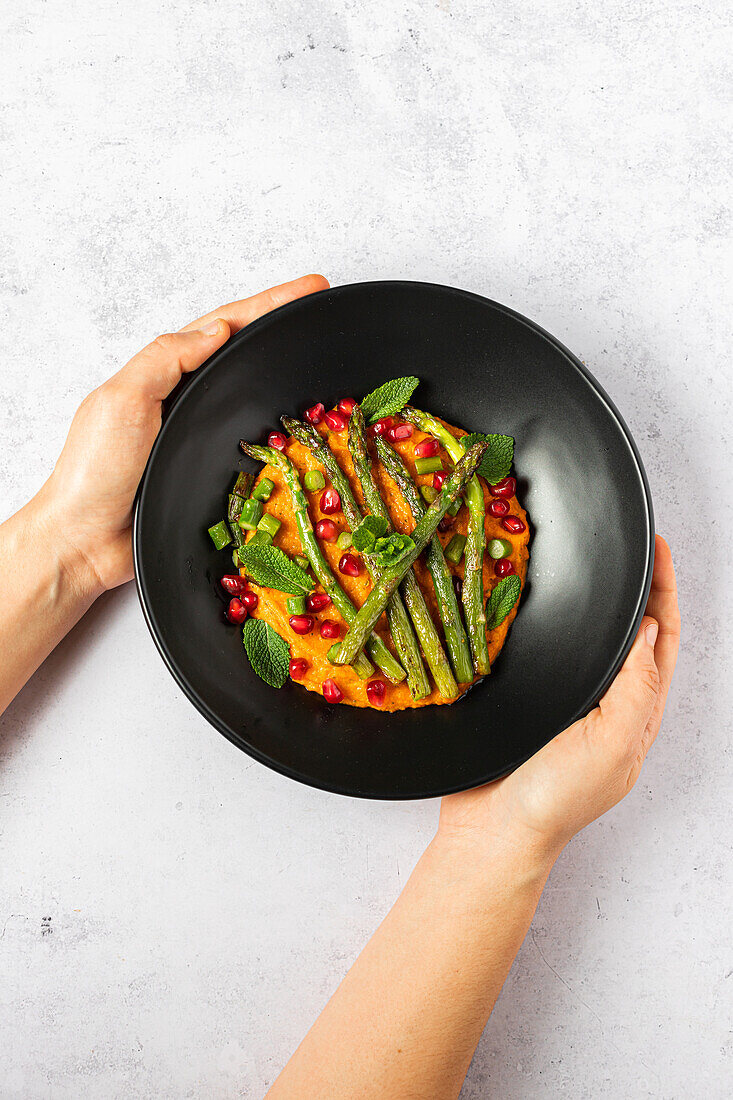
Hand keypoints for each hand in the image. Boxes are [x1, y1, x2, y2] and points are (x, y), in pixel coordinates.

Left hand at [35, 274, 328, 592]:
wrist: (84, 541)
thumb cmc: (93, 473)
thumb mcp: (121, 401)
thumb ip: (165, 359)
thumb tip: (217, 329)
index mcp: (162, 375)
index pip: (223, 327)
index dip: (267, 304)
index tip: (308, 287)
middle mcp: (182, 401)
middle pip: (242, 354)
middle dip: (282, 328)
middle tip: (321, 306)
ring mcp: (197, 437)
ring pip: (251, 398)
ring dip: (285, 377)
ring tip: (321, 356)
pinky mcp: (210, 475)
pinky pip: (256, 447)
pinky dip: (282, 436)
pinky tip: (304, 430)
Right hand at [439, 536, 680, 859]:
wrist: (491, 833)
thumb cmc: (555, 798)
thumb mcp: (612, 744)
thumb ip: (636, 689)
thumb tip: (650, 629)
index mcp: (635, 714)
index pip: (660, 641)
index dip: (665, 593)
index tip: (658, 549)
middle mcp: (606, 704)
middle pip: (630, 635)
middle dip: (635, 591)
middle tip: (626, 546)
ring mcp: (567, 703)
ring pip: (589, 642)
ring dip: (593, 605)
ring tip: (587, 566)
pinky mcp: (529, 701)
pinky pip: (546, 654)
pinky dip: (549, 626)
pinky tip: (532, 605)